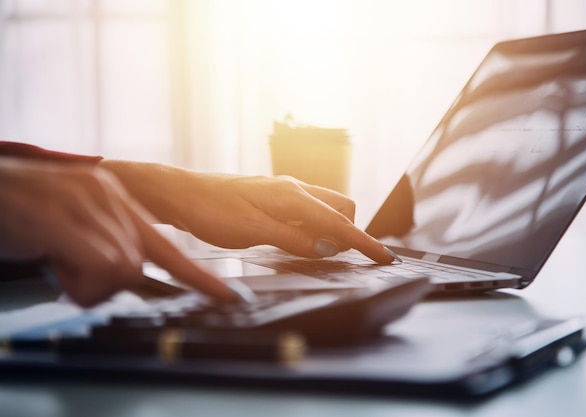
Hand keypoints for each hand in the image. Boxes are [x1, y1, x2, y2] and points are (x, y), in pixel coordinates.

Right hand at [0, 158, 236, 306]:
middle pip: (138, 265)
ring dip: (84, 283)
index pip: (167, 245)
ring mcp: (83, 201)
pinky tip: (53, 263)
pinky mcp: (59, 215)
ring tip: (56, 262)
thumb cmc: (23, 213)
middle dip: (103, 283)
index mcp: (116, 199)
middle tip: (69, 272)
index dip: (197, 276)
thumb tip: (127, 273)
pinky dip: (77, 280)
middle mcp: (106, 195)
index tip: (225, 295)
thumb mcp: (72, 226)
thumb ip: (105, 245)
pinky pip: (99, 264)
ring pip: (122, 268)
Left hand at [101, 161, 395, 263]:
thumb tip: (327, 249)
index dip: (363, 242)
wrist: (181, 193)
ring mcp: (285, 190)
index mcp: (292, 196)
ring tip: (310, 252)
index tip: (383, 258)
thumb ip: (292, 239)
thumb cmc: (210, 210)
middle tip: (330, 258)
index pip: (339, 222)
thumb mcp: (252, 231)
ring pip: (325, 208)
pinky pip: (308, 210)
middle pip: (341, 208)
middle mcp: (294, 188)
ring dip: (329, 230)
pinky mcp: (275, 197)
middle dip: (347, 232)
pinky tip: (296, 241)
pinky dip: (313, 227)